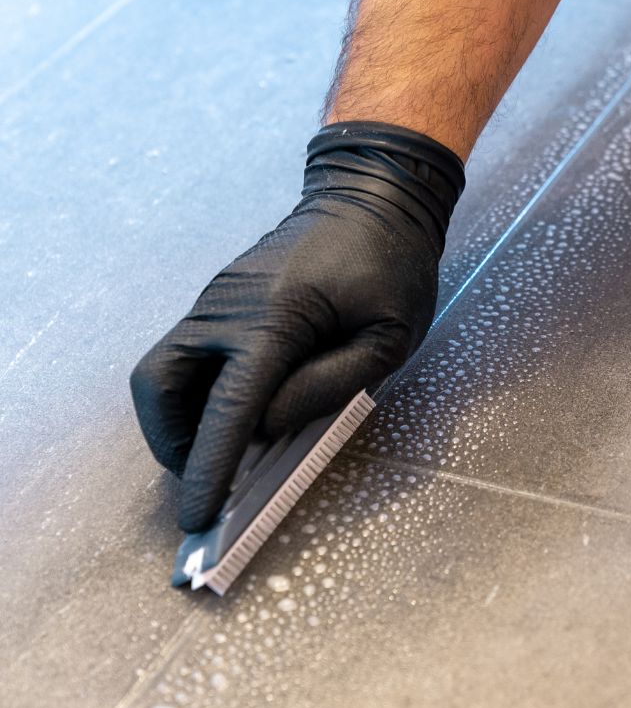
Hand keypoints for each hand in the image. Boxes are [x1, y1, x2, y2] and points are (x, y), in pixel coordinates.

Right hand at [130, 122, 464, 530]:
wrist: (371, 194)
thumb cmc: (392, 265)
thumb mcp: (389, 336)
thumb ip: (331, 385)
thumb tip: (269, 425)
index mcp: (274, 317)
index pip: (230, 406)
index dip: (209, 464)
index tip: (197, 513)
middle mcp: (226, 308)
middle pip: (160, 386)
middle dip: (173, 444)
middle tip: (206, 480)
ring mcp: (215, 299)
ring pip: (162, 371)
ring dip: (177, 420)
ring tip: (219, 451)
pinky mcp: (219, 298)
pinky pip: (187, 353)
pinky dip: (194, 393)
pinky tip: (234, 411)